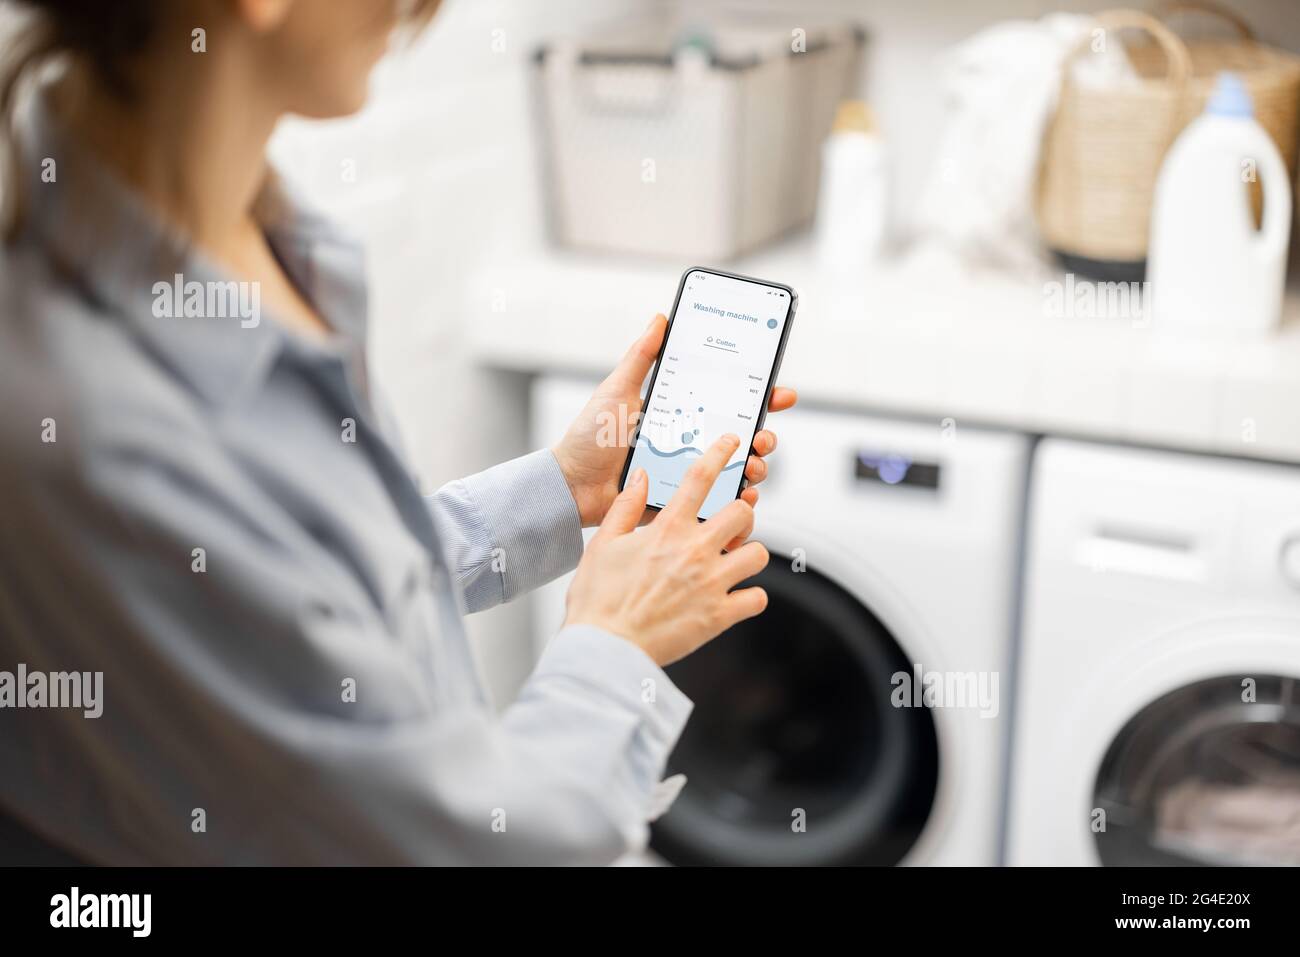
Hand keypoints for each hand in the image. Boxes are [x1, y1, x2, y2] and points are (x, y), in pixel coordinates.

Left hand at [552, 314, 796, 527]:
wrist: (572, 486)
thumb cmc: (591, 437)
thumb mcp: (617, 390)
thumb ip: (641, 357)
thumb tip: (661, 319)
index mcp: (680, 413)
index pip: (729, 402)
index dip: (760, 396)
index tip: (780, 392)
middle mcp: (690, 441)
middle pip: (743, 436)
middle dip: (765, 434)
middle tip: (763, 435)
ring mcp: (689, 472)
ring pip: (738, 468)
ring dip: (757, 465)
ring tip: (753, 464)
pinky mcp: (683, 500)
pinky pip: (720, 501)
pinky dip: (739, 498)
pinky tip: (743, 493)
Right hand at [564, 434, 770, 666]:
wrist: (604, 647)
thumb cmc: (598, 599)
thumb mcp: (603, 544)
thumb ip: (626, 507)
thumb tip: (642, 476)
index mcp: (667, 530)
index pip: (700, 479)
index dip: (720, 454)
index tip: (732, 444)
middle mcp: (695, 551)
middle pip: (744, 513)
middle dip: (743, 513)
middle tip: (732, 524)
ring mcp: (711, 583)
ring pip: (759, 554)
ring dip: (750, 556)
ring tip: (735, 562)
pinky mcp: (719, 616)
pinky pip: (757, 598)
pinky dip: (750, 597)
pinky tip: (737, 598)